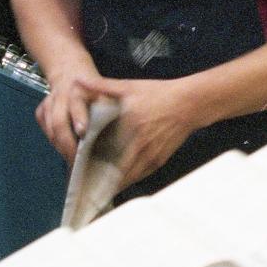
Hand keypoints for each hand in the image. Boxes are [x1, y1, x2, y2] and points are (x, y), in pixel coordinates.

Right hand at [36, 63, 102, 161]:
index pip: (77, 103)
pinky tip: (63, 146)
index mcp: (80, 90)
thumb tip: (120, 136)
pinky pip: (45, 129)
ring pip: (51, 129)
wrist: (70, 72)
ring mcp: (49, 102)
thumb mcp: (106, 94)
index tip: (82, 132)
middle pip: (59, 122)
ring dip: (60, 146)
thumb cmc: (92, 90)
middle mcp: (62, 95)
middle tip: (76, 159)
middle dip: (67, 143)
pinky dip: (53, 140)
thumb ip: (109, 110)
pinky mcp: (41, 110)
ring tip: (71, 159)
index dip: (79, 117)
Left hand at [74, 75, 204, 188]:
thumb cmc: (159, 93)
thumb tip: (77, 80)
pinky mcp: (159, 160)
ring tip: (98, 186)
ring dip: (114, 182)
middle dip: (100, 180)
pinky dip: (128, 179)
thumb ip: (101, 86)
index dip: (91, 165)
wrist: (189, 103)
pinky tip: (118, 179)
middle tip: (85, 185)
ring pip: (128, 178)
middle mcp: (141, 145)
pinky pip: (140, 176)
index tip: (78, 171)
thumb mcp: (129, 86)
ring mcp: (151, 155)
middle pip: (116, 172)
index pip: (105, 153)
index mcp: (129, 127)